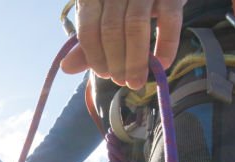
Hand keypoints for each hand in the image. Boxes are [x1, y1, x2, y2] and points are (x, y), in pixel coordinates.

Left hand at [61, 0, 187, 89]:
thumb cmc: (128, 4)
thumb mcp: (104, 19)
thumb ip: (89, 41)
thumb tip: (65, 68)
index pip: (88, 28)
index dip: (94, 56)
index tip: (104, 74)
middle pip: (111, 29)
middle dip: (116, 62)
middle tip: (122, 82)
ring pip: (135, 25)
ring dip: (135, 60)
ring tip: (136, 81)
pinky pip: (169, 19)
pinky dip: (166, 45)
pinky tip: (163, 63)